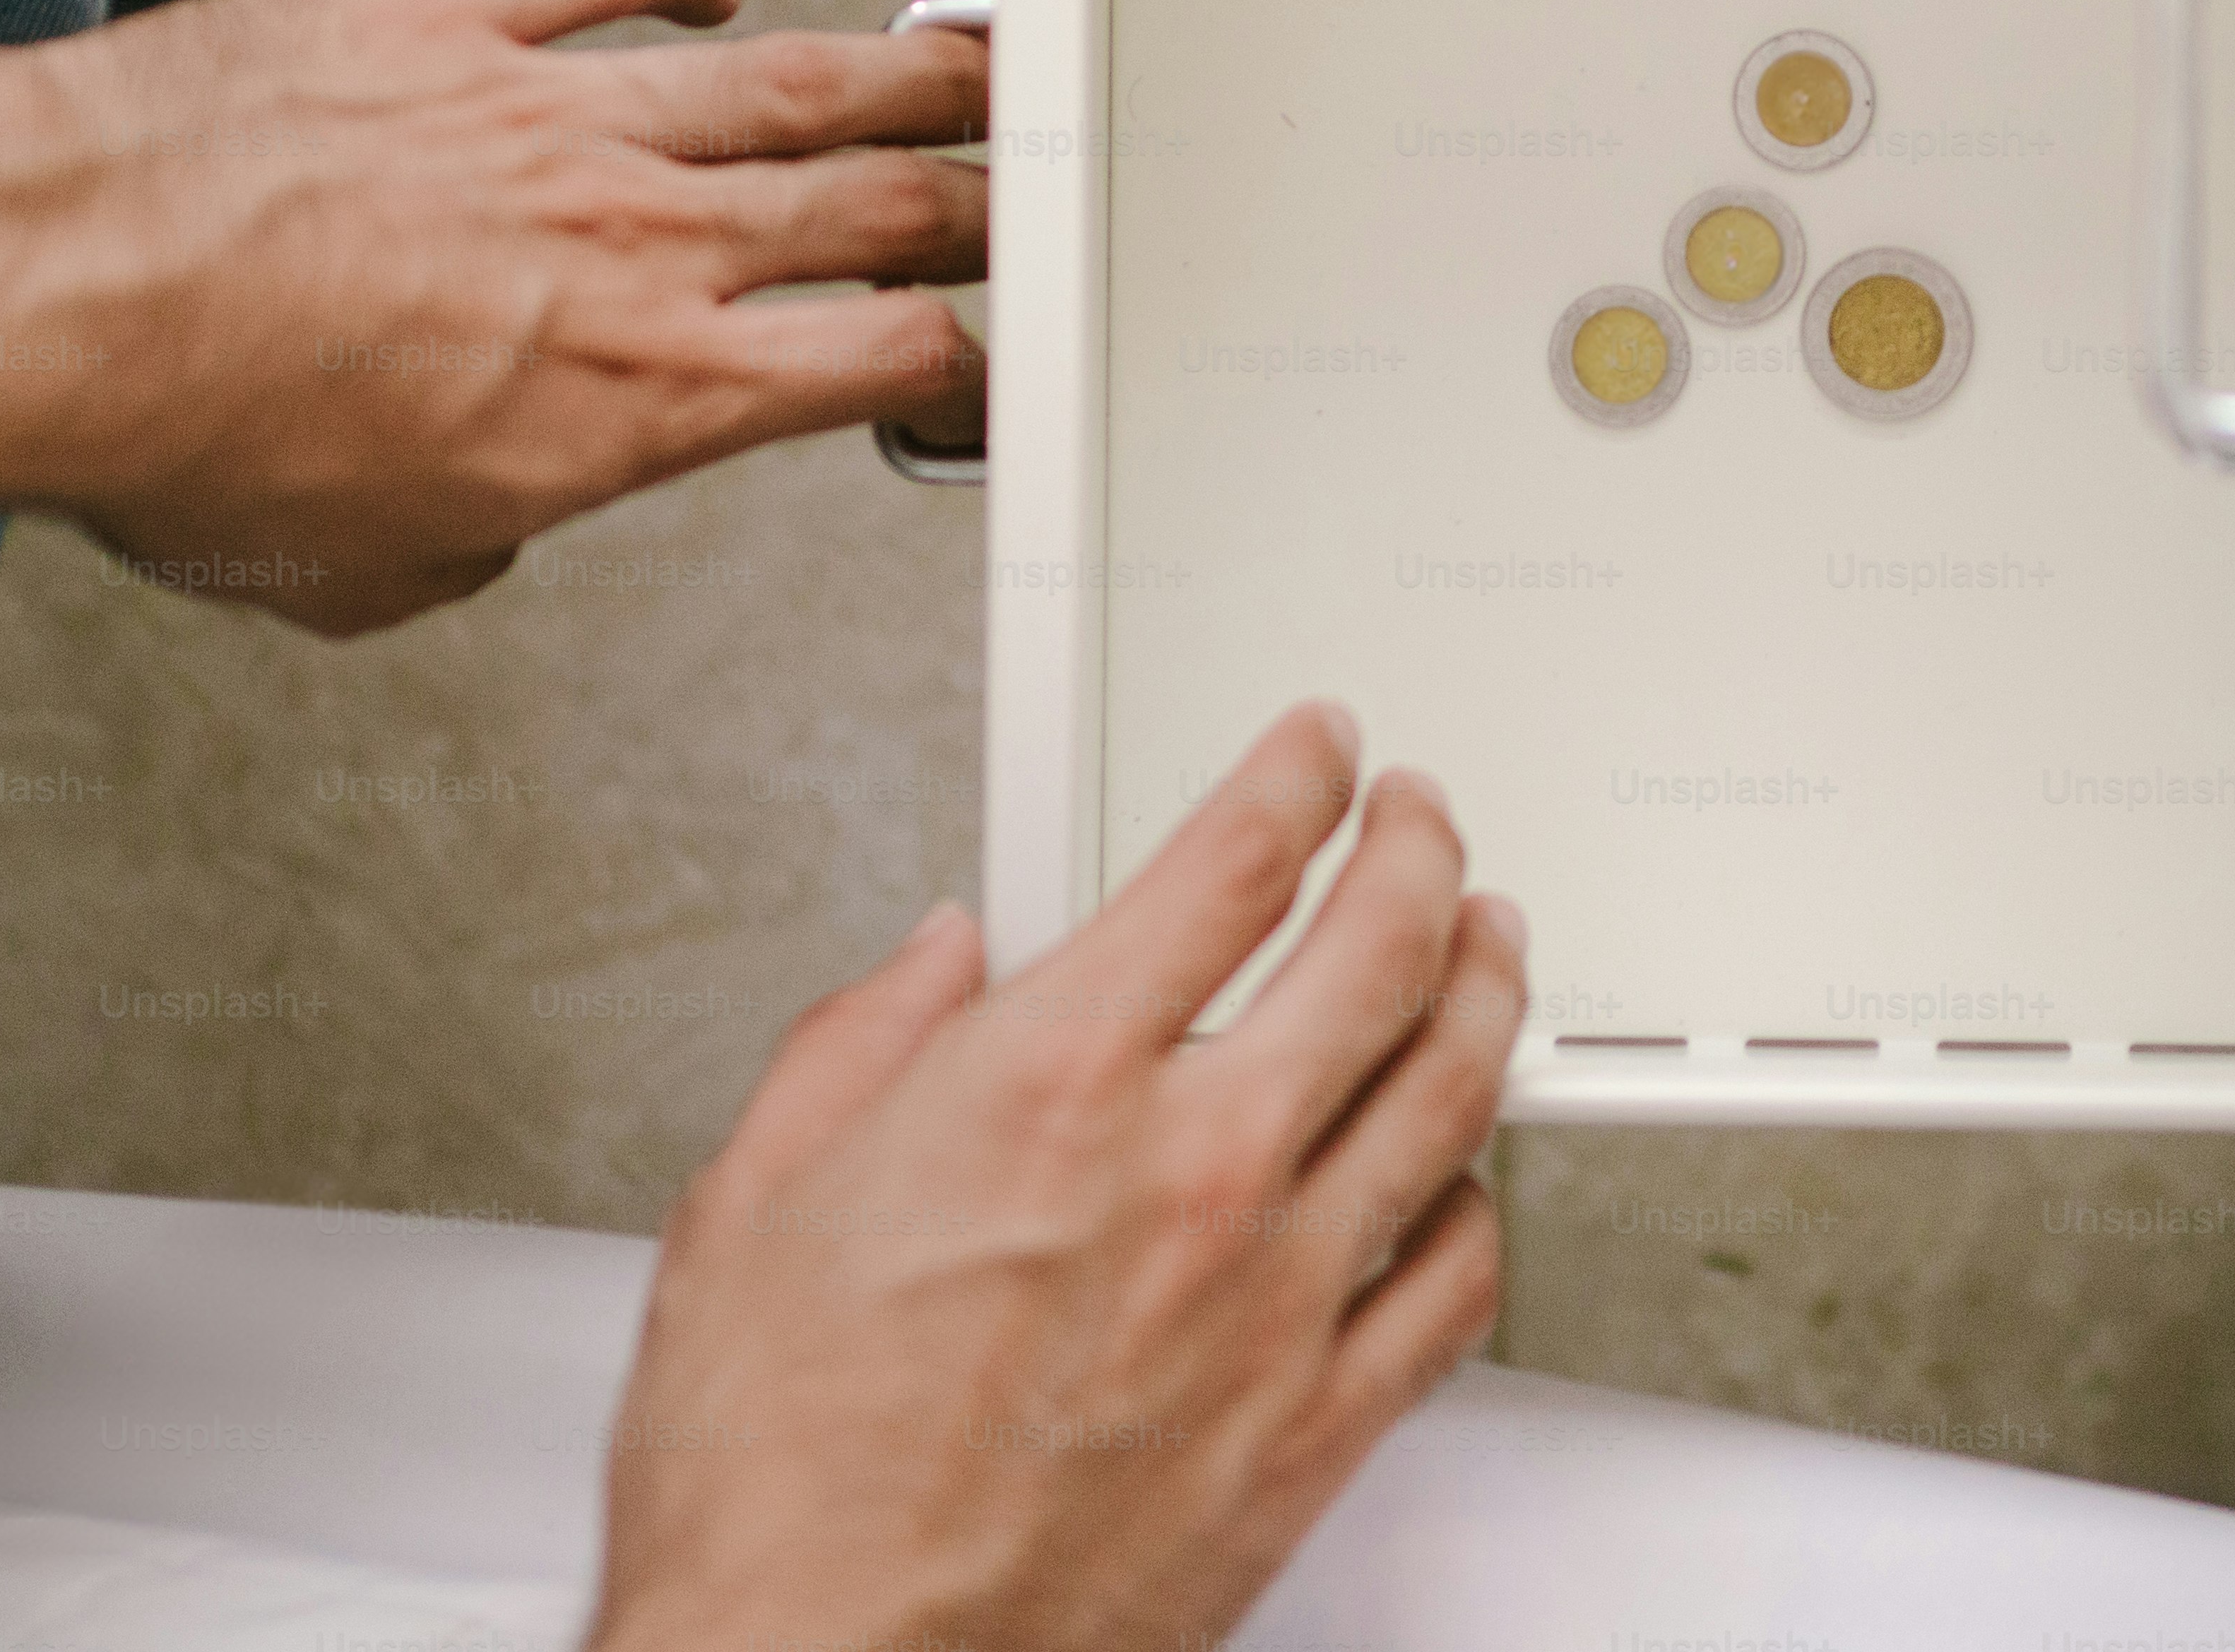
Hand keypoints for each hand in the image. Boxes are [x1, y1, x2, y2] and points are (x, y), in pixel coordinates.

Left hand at [0, 0, 986, 629]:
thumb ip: (479, 540)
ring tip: (964, 68)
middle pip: (871, 209)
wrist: (44, 294)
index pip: (878, 361)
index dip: (963, 358)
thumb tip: (486, 517)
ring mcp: (547, 111)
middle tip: (1032, 192)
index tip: (984, 355)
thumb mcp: (364, 573)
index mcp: (641, 397)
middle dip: (979, 203)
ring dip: (896, 76)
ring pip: (782, 82)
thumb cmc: (180, 440)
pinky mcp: (445, 13)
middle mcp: (631, 244)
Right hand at [590, 703, 1522, 1651]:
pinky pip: (1457, 1281)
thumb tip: (933, 961)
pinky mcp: (1317, 1426)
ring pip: (1452, 1093)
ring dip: (1485, 989)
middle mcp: (1193, 1173)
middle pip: (1382, 947)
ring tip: (1487, 942)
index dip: (1294, 776)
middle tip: (1419, 817)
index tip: (1313, 753)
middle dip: (1418, 847)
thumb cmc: (775, 1480)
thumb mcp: (747, 1201)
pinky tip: (1467, 1177)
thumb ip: (858, 1045)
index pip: (1230, 860)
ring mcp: (1276, 1301)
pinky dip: (1478, 1203)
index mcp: (1053, 1085)